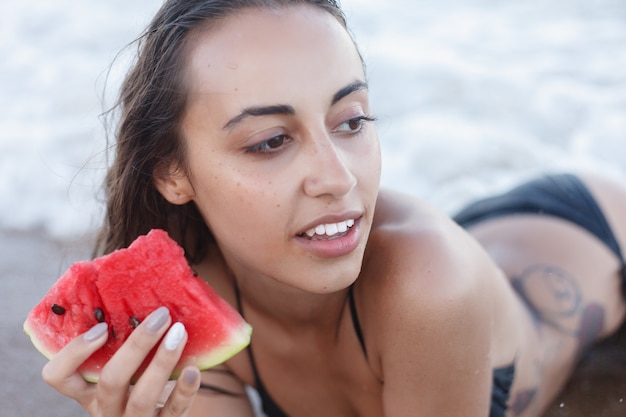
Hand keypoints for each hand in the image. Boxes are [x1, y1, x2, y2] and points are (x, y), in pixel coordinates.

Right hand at [42, 306, 201, 416]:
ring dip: (162, 362)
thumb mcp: (122, 368)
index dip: (74, 352)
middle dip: (136, 346)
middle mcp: (104, 409)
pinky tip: (194, 369)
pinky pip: (173, 412)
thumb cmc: (139, 382)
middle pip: (110, 381)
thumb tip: (135, 279)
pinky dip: (185, 390)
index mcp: (88, 391)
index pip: (58, 376)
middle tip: (160, 316)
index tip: (101, 327)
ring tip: (180, 332)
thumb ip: (120, 340)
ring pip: (142, 397)